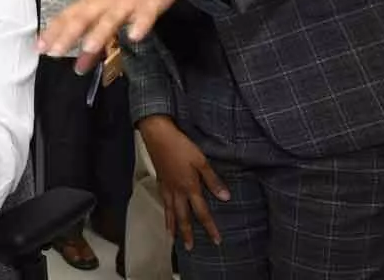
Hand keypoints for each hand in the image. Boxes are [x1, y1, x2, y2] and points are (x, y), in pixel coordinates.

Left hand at [37, 0, 211, 73]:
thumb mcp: (108, 15)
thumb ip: (94, 44)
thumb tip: (78, 68)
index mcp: (93, 3)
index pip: (67, 17)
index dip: (52, 32)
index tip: (38, 48)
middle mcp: (105, 2)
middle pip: (83, 18)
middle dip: (68, 35)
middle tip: (54, 52)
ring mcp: (127, 2)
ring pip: (112, 17)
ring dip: (100, 32)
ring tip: (89, 47)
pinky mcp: (150, 2)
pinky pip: (145, 14)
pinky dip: (140, 24)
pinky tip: (135, 36)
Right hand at [138, 115, 229, 250]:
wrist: (157, 135)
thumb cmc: (181, 146)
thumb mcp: (201, 161)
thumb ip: (212, 180)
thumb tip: (225, 197)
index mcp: (189, 187)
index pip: (201, 212)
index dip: (209, 227)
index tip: (216, 239)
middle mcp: (177, 191)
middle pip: (183, 216)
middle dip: (187, 233)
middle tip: (189, 247)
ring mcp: (166, 187)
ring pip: (170, 211)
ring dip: (172, 225)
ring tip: (172, 237)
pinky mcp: (160, 180)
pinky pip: (163, 202)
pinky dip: (164, 211)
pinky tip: (165, 213)